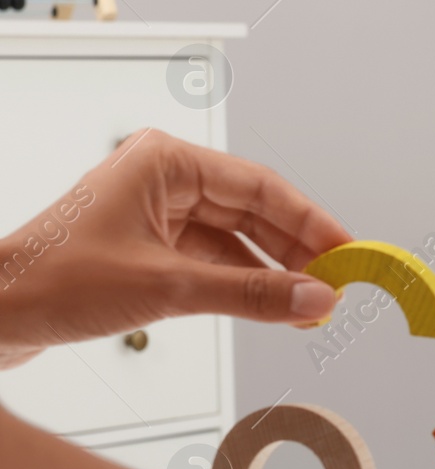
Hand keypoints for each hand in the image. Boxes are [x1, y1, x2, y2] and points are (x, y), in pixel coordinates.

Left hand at [0, 129, 349, 366]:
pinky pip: (212, 260)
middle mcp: (163, 180)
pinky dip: (243, 283)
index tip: (348, 253)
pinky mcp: (146, 249)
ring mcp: (154, 214)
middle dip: (297, 251)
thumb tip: (314, 298)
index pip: (261, 187)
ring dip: (273, 272)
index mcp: (166, 162)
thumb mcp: (166, 287)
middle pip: (254, 211)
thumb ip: (249, 293)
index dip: (312, 222)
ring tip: (311, 304)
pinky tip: (271, 306)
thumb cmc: (51, 282)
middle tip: (337, 284)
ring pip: (236, 239)